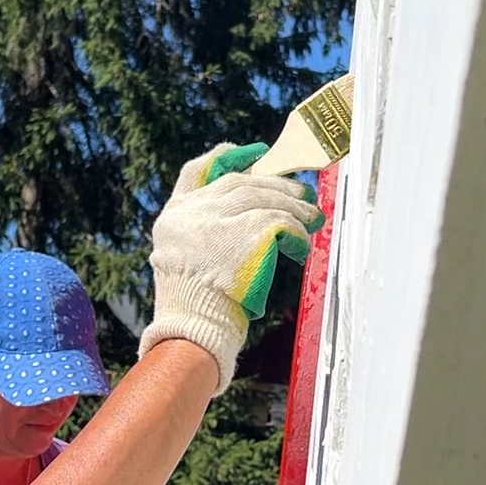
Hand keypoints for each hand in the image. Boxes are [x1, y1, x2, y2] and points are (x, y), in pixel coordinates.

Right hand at [138, 142, 324, 394]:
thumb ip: (202, 231)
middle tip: (300, 192)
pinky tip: (301, 245)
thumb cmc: (193, 305)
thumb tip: (248, 211)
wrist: (192, 329)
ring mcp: (219, 221)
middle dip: (275, 186)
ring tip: (311, 217)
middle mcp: (194, 212)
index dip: (225, 157)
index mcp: (174, 215)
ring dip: (294, 207)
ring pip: (266, 198)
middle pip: (242, 184)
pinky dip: (296, 233)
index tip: (252, 155)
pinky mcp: (246, 235)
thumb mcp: (181, 259)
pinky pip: (281, 223)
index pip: (195, 172)